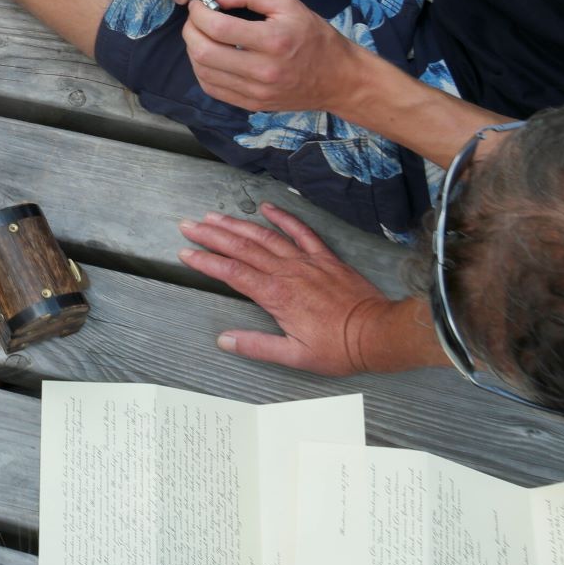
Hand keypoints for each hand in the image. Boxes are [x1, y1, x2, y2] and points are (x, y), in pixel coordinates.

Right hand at [179, 204, 435, 372]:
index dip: (206, 261)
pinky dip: (284, 218)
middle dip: (212, 236)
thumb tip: (224, 340)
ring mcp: (306, 262)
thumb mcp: (295, 356)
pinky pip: (302, 232)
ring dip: (238, 225)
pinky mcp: (325, 258)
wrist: (377, 334)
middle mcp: (287, 273)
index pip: (232, 273)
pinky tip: (268, 208)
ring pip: (265, 237)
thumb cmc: (338, 348)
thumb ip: (257, 346)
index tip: (185, 253)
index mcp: (276, 296)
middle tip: (188, 225)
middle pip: (243, 248)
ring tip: (214, 216)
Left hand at [181, 0, 368, 111]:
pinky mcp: (252, 105)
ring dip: (193, 49)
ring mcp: (256, 92)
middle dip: (190, 30)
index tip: (198, 5)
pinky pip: (211, 88)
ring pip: (202, 71)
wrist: (339, 79)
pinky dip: (202, 69)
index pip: (218, 27)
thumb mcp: (288, 5)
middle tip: (196, 19)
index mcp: (273, 40)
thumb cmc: (315, 37)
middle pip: (203, 52)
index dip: (198, 13)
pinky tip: (211, 56)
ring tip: (202, 36)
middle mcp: (263, 70)